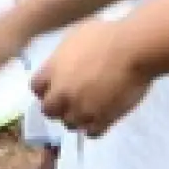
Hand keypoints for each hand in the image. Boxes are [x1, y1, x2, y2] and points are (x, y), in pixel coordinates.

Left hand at [29, 20, 153, 137]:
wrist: (133, 49)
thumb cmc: (106, 36)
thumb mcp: (74, 38)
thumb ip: (62, 57)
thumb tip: (61, 64)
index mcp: (53, 71)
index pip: (36, 88)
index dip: (45, 89)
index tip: (55, 88)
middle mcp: (62, 93)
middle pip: (48, 110)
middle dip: (57, 107)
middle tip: (71, 101)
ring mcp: (81, 108)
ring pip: (69, 124)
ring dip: (76, 118)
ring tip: (88, 110)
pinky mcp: (103, 119)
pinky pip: (91, 133)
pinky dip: (94, 128)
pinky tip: (102, 118)